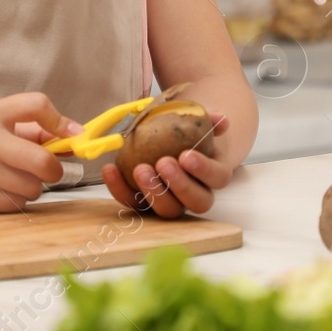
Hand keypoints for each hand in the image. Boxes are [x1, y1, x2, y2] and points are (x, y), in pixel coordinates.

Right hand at [0, 93, 81, 213]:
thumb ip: (31, 129)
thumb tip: (74, 138)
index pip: (36, 104)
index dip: (61, 121)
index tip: (72, 135)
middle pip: (43, 160)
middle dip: (53, 170)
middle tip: (47, 171)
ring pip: (33, 187)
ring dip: (30, 188)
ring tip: (10, 180)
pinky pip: (17, 204)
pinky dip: (15, 202)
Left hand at [101, 113, 231, 218]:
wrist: (169, 140)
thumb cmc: (186, 133)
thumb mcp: (197, 123)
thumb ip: (209, 120)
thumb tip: (220, 119)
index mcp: (214, 173)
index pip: (218, 178)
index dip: (204, 170)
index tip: (186, 154)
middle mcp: (196, 194)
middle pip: (197, 202)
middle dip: (180, 185)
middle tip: (163, 163)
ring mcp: (171, 202)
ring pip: (168, 210)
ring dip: (153, 192)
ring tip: (140, 169)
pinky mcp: (146, 204)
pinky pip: (134, 203)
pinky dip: (120, 188)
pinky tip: (111, 169)